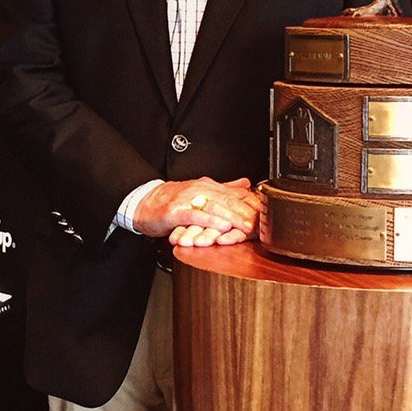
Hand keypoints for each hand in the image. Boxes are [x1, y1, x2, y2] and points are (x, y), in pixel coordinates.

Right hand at [133, 177, 259, 246]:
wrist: (143, 202)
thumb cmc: (171, 201)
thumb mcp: (200, 192)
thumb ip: (224, 189)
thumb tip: (246, 183)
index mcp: (208, 187)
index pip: (236, 195)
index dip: (253, 204)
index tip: (267, 215)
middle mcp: (200, 190)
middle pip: (228, 201)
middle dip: (247, 212)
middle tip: (262, 224)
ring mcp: (188, 200)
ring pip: (215, 207)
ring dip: (233, 217)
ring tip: (247, 227)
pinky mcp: (176, 211)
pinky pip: (196, 215)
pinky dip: (210, 221)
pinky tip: (221, 226)